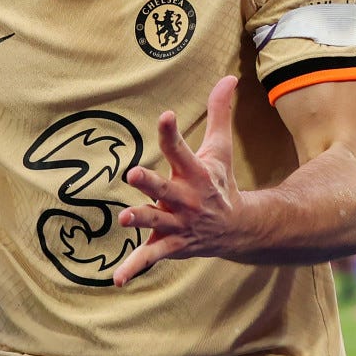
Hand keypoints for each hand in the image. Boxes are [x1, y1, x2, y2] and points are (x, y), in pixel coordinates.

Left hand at [113, 76, 245, 286]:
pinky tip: (116, 279)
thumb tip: (229, 76)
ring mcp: (178, 224)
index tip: (164, 115)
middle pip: (164, 188)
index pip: (180, 149)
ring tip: (123, 218)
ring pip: (156, 222)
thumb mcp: (219, 148)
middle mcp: (186, 198)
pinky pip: (151, 257)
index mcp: (195, 173)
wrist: (239, 229)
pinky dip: (134, 268)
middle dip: (150, 182)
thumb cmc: (220, 182)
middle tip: (133, 172)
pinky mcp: (171, 244)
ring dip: (140, 220)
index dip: (171, 132)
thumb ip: (219, 112)